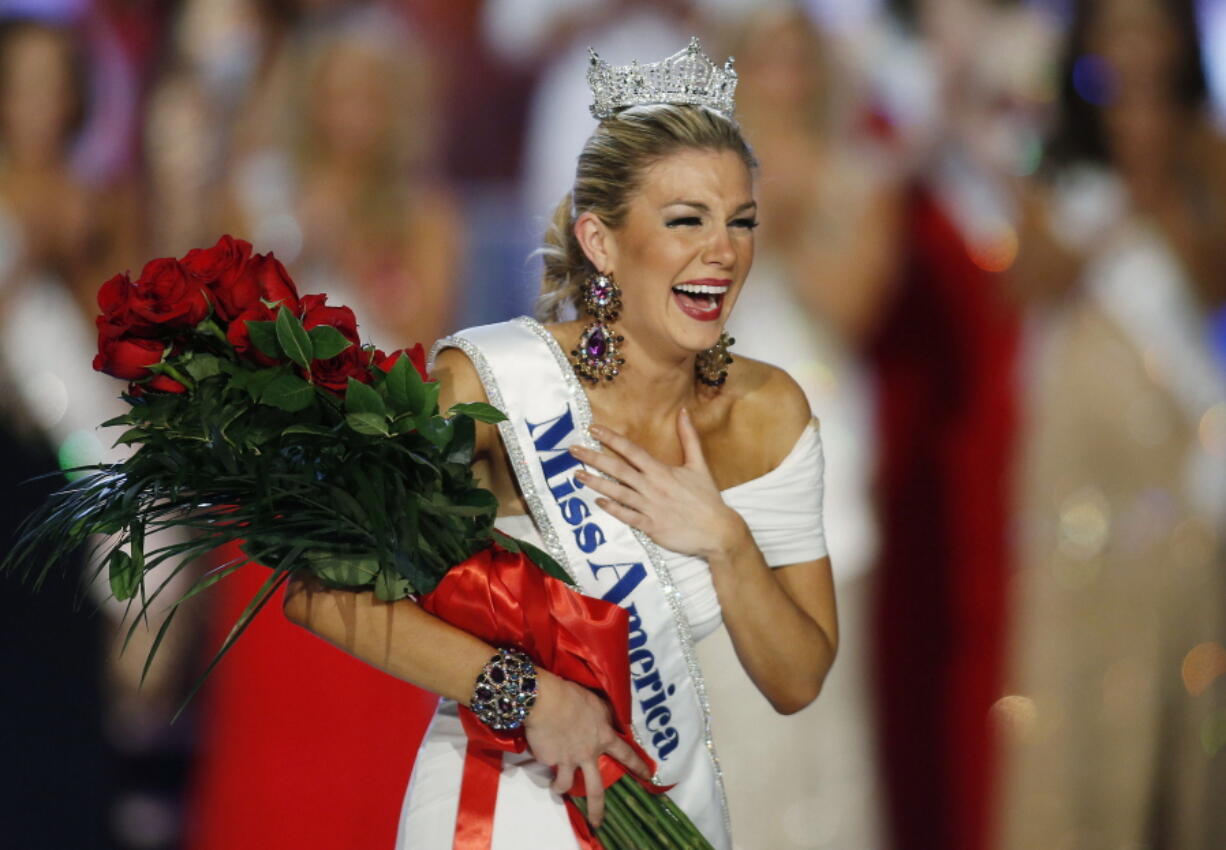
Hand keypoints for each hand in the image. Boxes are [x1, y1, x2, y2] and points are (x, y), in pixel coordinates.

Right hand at [524, 669, 651, 827]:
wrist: (546, 700)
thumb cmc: (573, 695)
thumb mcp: (596, 703)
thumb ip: (603, 716)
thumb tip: (606, 720)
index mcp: (603, 737)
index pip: (626, 754)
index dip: (638, 766)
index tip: (648, 776)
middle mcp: (588, 754)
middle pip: (596, 790)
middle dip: (597, 809)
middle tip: (598, 822)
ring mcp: (568, 760)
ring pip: (565, 785)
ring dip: (560, 788)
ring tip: (557, 787)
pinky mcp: (549, 759)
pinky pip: (546, 762)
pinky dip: (544, 758)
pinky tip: (542, 747)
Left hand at [570, 408, 747, 559]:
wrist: (718, 530)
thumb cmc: (707, 498)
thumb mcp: (699, 464)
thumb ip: (689, 437)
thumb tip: (683, 412)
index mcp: (661, 471)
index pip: (631, 450)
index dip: (611, 439)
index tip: (593, 429)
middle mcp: (652, 487)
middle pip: (617, 469)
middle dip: (593, 458)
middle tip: (573, 450)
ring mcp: (649, 507)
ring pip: (617, 493)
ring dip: (596, 483)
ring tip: (577, 475)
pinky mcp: (650, 526)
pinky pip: (626, 516)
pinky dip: (611, 509)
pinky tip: (597, 501)